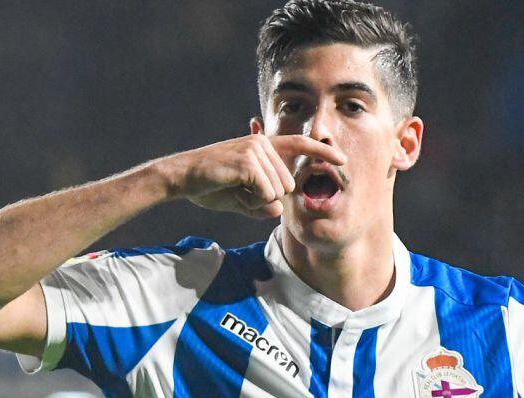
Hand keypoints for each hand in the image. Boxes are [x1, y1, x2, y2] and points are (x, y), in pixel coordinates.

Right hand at [167, 134, 345, 218]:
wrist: (182, 177)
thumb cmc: (210, 186)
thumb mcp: (242, 199)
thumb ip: (263, 205)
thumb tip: (279, 209)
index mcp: (263, 147)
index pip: (299, 144)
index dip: (322, 152)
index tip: (341, 159)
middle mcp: (262, 144)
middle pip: (289, 185)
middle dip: (267, 199)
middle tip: (239, 192)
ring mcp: (256, 150)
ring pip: (279, 191)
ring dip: (257, 201)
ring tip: (234, 189)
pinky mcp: (248, 162)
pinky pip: (266, 193)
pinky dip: (252, 200)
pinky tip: (233, 189)